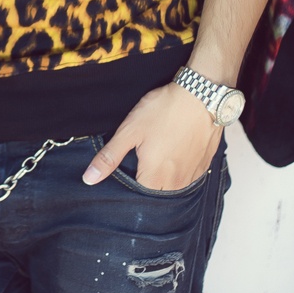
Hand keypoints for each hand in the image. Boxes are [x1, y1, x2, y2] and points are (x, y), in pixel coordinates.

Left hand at [82, 82, 221, 190]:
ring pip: (173, 186)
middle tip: (144, 155)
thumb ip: (109, 157)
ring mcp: (193, 175)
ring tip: (160, 151)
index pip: (137, 197)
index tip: (129, 167)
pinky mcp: (204, 165)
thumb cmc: (164, 111)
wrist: (202, 95)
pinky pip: (188, 176)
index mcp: (154, 178)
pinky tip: (175, 150)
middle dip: (147, 180)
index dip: (129, 184)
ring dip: (164, 176)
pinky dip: (180, 168)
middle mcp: (176, 184)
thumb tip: (89, 179)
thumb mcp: (130, 131)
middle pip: (156, 193)